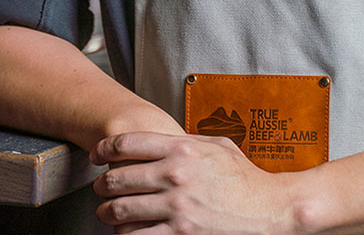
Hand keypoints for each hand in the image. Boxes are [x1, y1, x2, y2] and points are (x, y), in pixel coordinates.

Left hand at [90, 132, 298, 234]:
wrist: (266, 209)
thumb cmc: (244, 178)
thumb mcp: (217, 146)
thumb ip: (188, 141)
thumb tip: (163, 139)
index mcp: (182, 149)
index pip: (128, 143)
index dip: (105, 149)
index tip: (98, 155)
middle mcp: (175, 175)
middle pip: (117, 178)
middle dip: (102, 185)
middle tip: (100, 188)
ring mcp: (176, 207)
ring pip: (120, 210)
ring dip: (108, 212)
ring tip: (108, 212)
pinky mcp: (179, 234)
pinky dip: (125, 234)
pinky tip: (127, 231)